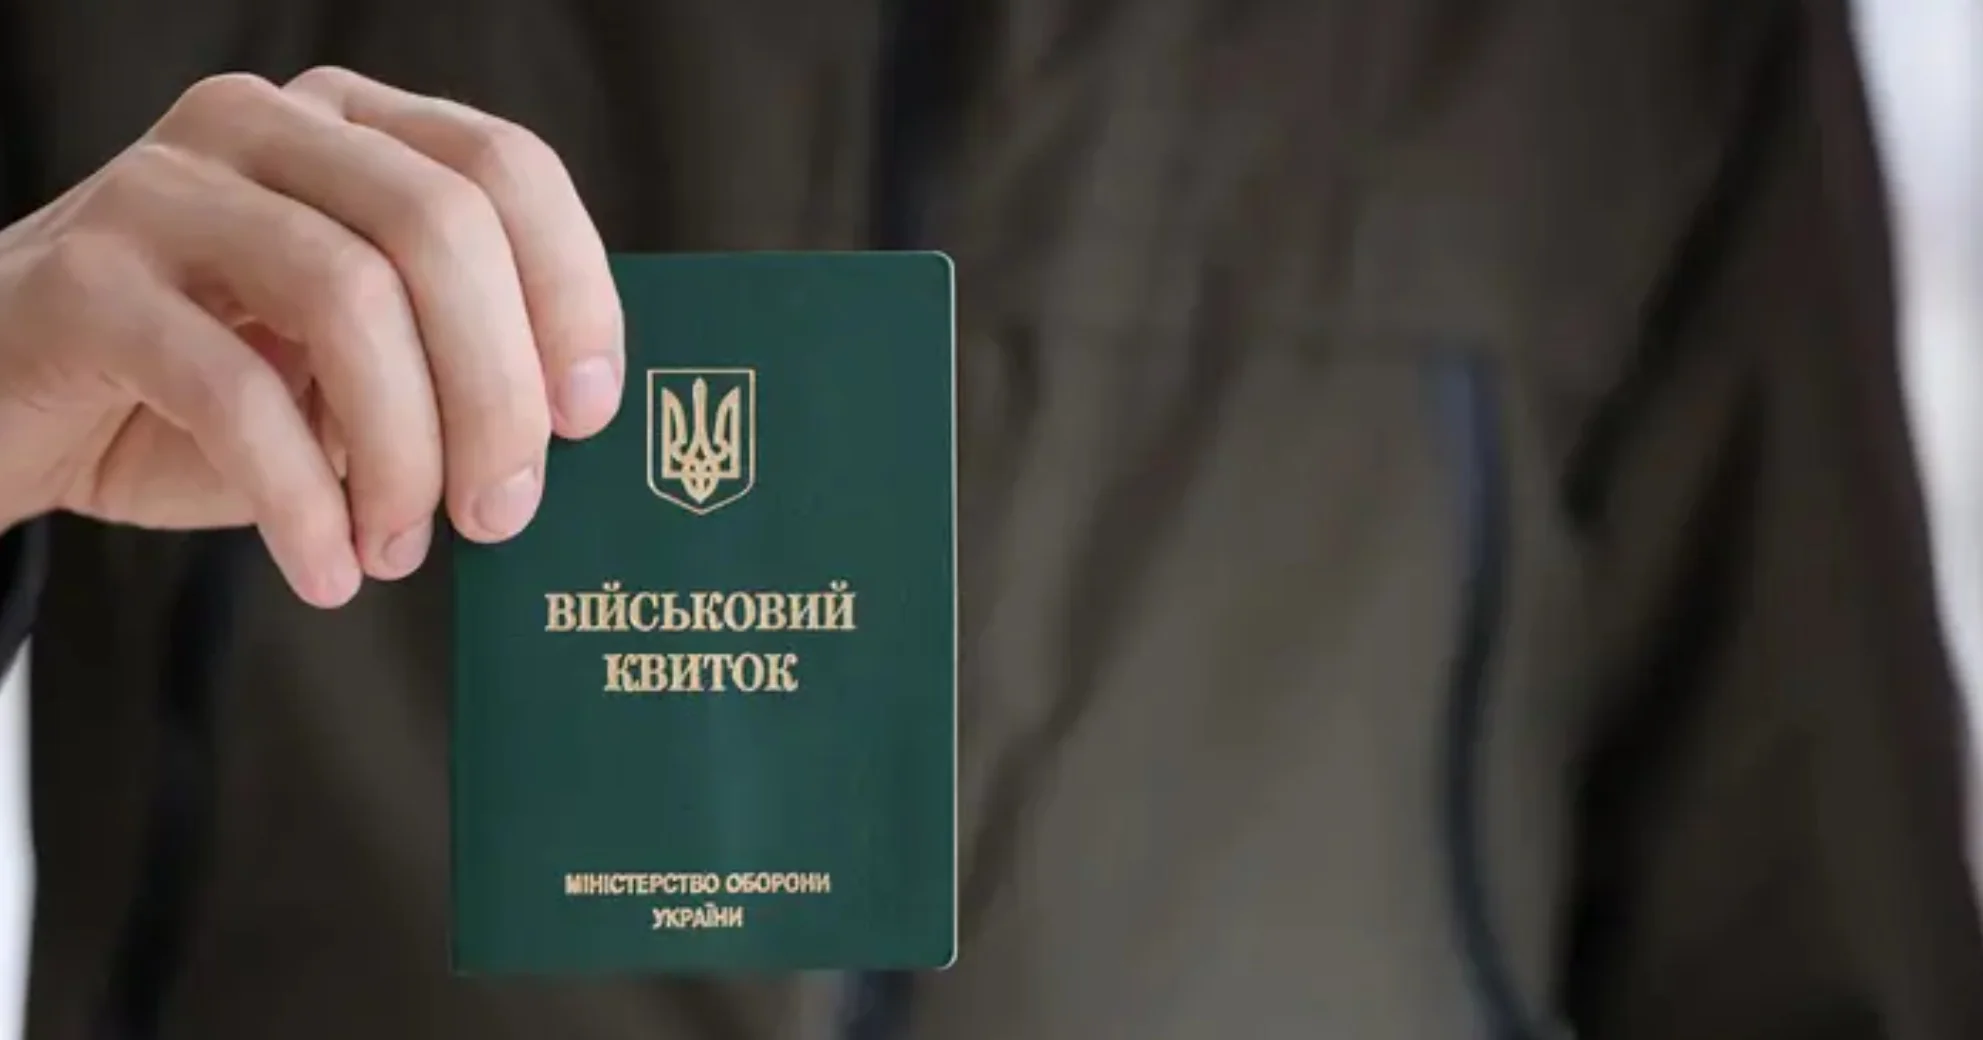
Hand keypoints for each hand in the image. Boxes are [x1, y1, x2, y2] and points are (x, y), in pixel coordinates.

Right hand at [0, 67, 621, 607]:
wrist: (14, 406)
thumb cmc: (206, 388)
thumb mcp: (351, 365)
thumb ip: (449, 366)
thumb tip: (562, 437)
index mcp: (351, 129)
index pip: (505, 169)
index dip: (571, 291)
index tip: (591, 415)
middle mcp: (264, 129)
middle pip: (440, 228)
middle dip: (496, 390)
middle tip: (504, 511)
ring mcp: (165, 191)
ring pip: (347, 299)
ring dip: (402, 453)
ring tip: (402, 547)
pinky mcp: (85, 281)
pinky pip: (232, 392)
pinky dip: (301, 503)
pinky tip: (326, 569)